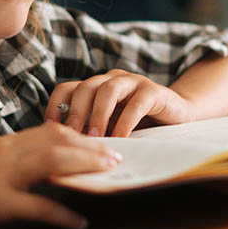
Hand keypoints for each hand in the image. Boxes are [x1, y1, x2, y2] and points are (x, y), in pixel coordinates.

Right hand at [0, 122, 120, 228]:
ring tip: (108, 172)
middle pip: (57, 140)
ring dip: (84, 165)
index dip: (78, 135)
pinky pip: (36, 205)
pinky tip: (78, 221)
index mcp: (1, 145)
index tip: (98, 142)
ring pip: (52, 162)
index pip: (48, 131)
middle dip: (90, 146)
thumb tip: (30, 161)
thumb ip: (3, 160)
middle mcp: (4, 153)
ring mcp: (1, 176)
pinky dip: (61, 213)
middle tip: (115, 153)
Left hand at [45, 69, 195, 136]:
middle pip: (85, 87)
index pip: (66, 89)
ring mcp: (133, 82)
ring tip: (96, 138)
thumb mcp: (110, 126)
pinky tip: (120, 139)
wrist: (178, 116)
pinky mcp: (153, 90)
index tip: (49, 131)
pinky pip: (136, 103)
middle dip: (75, 113)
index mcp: (96, 87)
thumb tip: (63, 148)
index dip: (54, 108)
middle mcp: (111, 80)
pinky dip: (125, 122)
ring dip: (98, 115)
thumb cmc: (139, 125)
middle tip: (71, 138)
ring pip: (108, 89)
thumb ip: (91, 130)